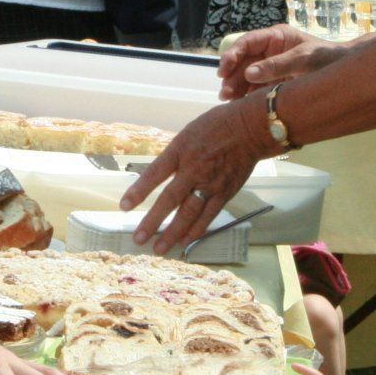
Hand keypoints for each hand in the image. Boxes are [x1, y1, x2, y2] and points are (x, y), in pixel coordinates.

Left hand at [119, 98, 267, 252]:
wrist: (251, 128)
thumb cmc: (217, 126)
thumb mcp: (188, 133)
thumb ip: (173, 156)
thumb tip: (157, 175)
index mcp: (181, 150)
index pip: (155, 173)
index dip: (138, 191)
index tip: (124, 207)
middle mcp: (194, 168)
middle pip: (170, 199)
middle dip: (153, 221)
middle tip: (138, 239)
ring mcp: (211, 183)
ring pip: (189, 213)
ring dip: (173, 233)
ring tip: (159, 249)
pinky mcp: (225, 192)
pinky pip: (208, 215)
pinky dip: (196, 230)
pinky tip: (185, 241)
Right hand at [217, 23, 342, 99]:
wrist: (346, 73)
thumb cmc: (328, 58)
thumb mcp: (304, 59)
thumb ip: (277, 65)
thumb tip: (248, 74)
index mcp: (276, 37)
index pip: (248, 43)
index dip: (232, 55)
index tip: (223, 70)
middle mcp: (270, 51)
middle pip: (244, 62)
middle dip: (232, 76)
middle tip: (225, 93)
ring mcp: (272, 68)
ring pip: (247, 77)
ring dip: (236, 88)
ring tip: (228, 101)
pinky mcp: (275, 84)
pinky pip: (256, 89)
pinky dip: (247, 97)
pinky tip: (240, 106)